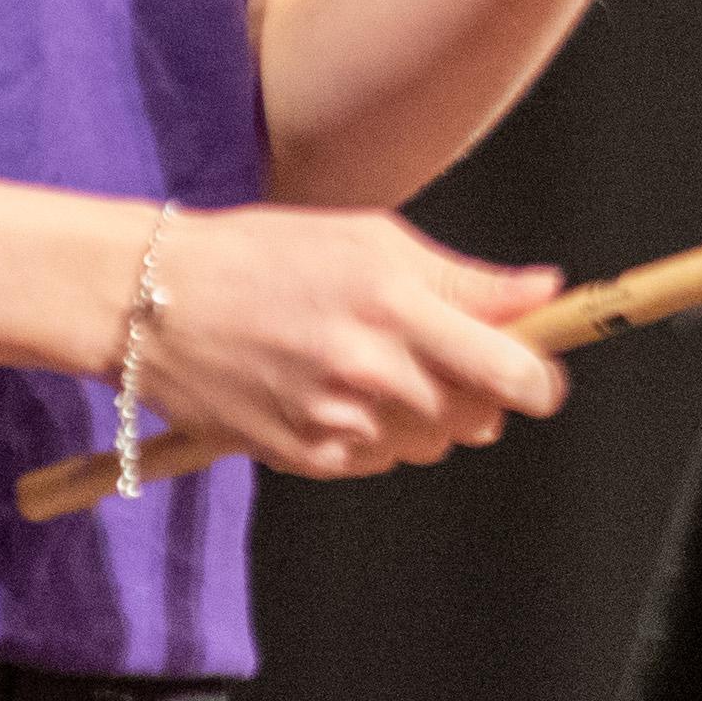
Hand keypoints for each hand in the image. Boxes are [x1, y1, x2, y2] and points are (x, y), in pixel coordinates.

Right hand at [139, 206, 571, 477]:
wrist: (155, 302)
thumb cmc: (268, 255)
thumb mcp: (373, 240)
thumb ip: (466, 278)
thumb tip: (546, 290)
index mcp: (396, 305)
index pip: (510, 371)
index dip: (540, 379)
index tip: (539, 374)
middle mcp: (370, 370)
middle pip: (480, 417)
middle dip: (484, 393)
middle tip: (450, 357)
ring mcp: (336, 421)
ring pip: (433, 443)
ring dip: (429, 414)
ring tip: (380, 366)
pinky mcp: (304, 456)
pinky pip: (379, 460)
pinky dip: (378, 433)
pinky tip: (340, 391)